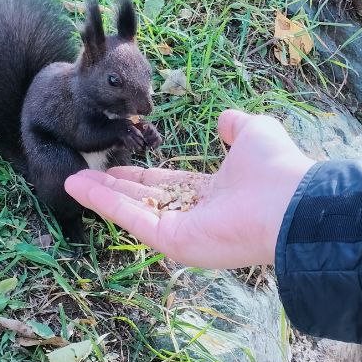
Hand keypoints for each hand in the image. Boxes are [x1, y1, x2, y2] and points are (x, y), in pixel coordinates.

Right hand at [65, 110, 313, 268]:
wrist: (292, 203)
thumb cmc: (275, 169)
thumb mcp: (255, 133)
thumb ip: (237, 126)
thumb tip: (226, 119)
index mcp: (211, 194)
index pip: (167, 185)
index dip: (139, 175)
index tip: (115, 165)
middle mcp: (194, 215)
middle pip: (143, 199)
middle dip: (112, 188)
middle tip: (82, 175)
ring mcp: (181, 231)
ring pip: (132, 209)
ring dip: (99, 195)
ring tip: (69, 180)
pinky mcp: (172, 242)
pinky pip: (132, 220)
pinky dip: (104, 203)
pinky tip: (79, 186)